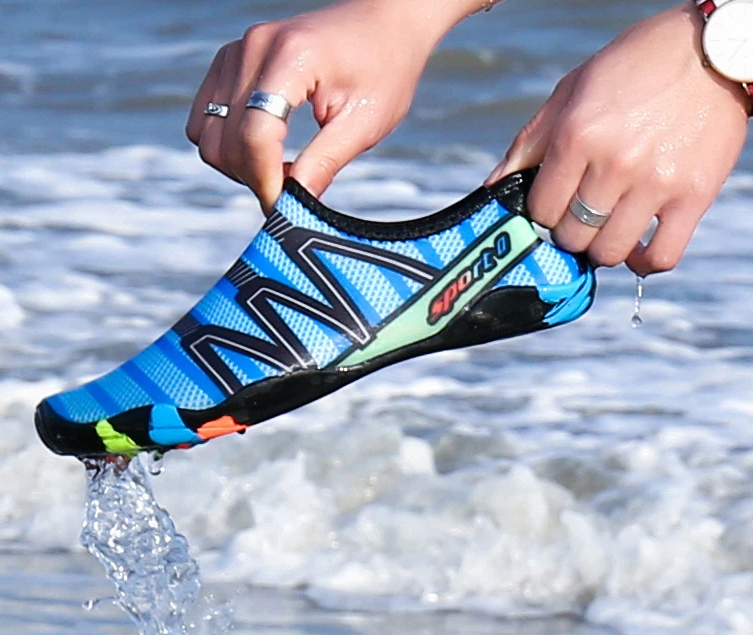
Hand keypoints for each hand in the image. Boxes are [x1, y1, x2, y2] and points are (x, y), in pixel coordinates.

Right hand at [186, 0, 483, 212]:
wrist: (384, 24)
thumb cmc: (384, 70)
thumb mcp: (364, 124)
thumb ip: (324, 164)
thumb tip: (292, 207)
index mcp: (292, 58)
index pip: (256, 134)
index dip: (265, 181)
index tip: (283, 208)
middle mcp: (254, 47)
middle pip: (225, 138)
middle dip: (253, 177)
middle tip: (291, 191)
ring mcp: (237, 50)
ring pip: (206, 131)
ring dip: (236, 164)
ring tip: (281, 169)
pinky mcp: (230, 59)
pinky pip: (205, 115)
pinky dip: (227, 143)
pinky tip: (266, 150)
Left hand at [486, 3, 748, 275]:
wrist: (712, 51)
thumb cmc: (633, 68)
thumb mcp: (571, 91)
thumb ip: (530, 143)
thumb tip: (493, 187)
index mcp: (577, 135)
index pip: (541, 209)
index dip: (543, 212)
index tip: (555, 203)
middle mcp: (614, 163)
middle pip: (572, 235)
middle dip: (569, 231)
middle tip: (580, 215)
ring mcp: (656, 182)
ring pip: (609, 252)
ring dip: (601, 247)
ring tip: (606, 228)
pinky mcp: (695, 196)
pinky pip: (662, 256)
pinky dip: (644, 262)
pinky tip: (637, 248)